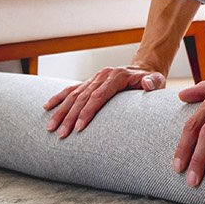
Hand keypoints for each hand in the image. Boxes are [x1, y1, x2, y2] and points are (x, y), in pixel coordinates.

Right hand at [44, 65, 167, 137]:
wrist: (143, 68)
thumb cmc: (151, 80)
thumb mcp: (157, 80)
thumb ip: (153, 82)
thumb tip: (147, 83)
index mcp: (115, 76)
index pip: (98, 96)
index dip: (87, 112)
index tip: (79, 128)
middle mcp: (101, 76)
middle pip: (82, 98)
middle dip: (70, 117)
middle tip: (61, 135)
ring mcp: (93, 79)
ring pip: (73, 95)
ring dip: (60, 111)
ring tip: (50, 128)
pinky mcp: (89, 83)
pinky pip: (70, 90)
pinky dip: (58, 98)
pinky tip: (47, 107)